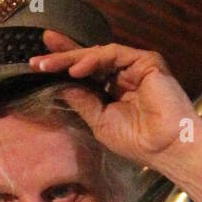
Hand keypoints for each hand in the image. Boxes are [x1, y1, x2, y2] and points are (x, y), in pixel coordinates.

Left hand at [30, 30, 197, 165]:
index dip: (63, 67)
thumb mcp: (100, 122)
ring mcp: (135, 67)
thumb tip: (61, 85)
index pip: (85, 74)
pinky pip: (114, 54)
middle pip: (89, 59)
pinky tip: (75, 70)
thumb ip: (83, 101)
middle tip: (37, 58)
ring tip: (48, 66)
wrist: (165, 146)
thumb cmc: (137, 142)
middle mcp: (124, 76)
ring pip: (98, 54)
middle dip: (62, 56)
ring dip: (71, 58)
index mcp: (114, 92)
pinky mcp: (146, 61)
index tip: (39, 64)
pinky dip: (93, 60)